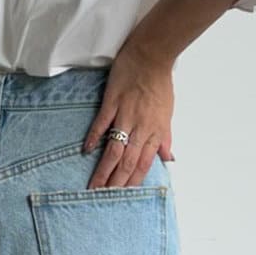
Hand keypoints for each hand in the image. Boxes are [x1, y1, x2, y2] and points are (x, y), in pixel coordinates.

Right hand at [81, 43, 176, 187]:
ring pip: (115, 149)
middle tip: (103, 198)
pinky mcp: (113, 102)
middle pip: (128, 162)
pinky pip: (102, 124)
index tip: (123, 196)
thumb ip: (165, 138)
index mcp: (156, 131)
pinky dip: (94, 138)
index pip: (144, 164)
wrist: (152, 55)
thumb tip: (169, 158)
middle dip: (116, 183)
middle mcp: (142, 127)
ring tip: (94, 185)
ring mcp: (126, 115)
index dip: (133, 181)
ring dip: (104, 169)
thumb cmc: (160, 83)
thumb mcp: (168, 113)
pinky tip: (86, 151)